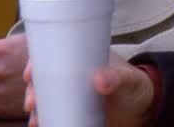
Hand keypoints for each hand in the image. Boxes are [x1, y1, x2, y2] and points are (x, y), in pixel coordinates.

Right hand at [24, 50, 155, 126]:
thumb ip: (117, 78)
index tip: (29, 74)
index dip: (37, 62)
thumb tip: (98, 80)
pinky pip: (54, 116)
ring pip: (45, 101)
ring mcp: (72, 96)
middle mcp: (72, 77)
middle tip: (32, 103)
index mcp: (83, 59)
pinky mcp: (74, 113)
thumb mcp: (128, 79)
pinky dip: (45, 122)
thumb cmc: (134, 85)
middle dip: (32, 91)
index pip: (54, 55)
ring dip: (35, 110)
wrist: (143, 108)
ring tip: (35, 121)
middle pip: (43, 80)